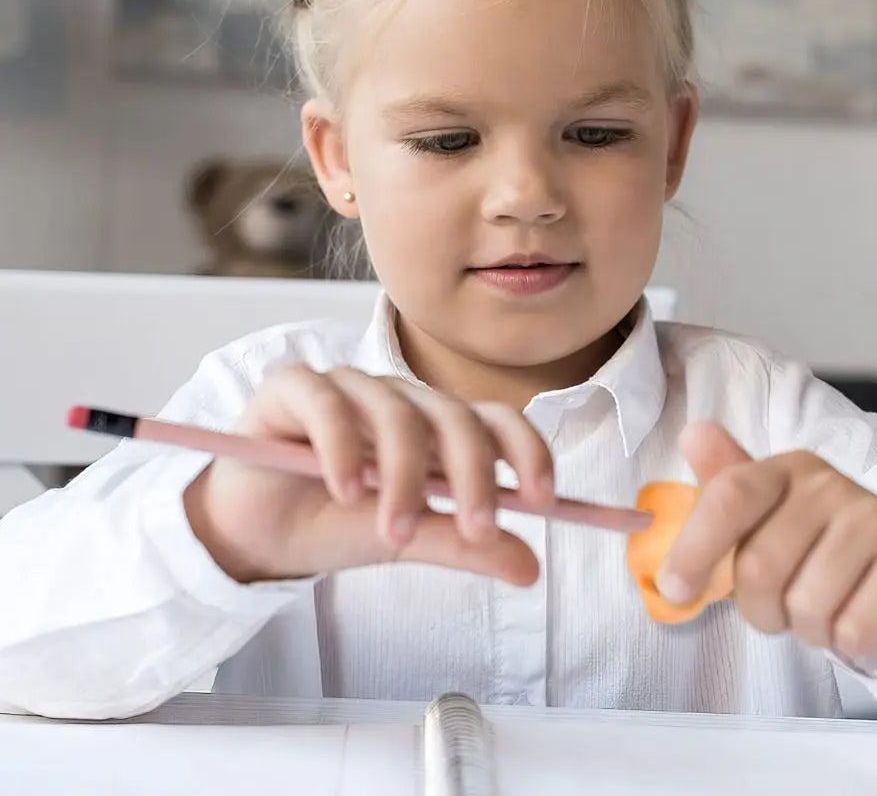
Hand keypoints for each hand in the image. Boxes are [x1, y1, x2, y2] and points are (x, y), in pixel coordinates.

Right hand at [184, 364, 553, 585]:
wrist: (255, 535)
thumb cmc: (333, 525)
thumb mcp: (405, 539)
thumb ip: (462, 544)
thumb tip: (532, 567)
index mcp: (435, 428)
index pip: (494, 421)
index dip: (526, 451)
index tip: (543, 500)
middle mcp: (399, 400)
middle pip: (452, 415)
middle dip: (471, 473)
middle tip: (475, 530)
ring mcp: (349, 388)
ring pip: (395, 409)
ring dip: (404, 473)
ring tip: (396, 530)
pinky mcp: (294, 387)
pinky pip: (328, 401)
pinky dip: (342, 444)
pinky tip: (345, 490)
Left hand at [656, 422, 876, 667]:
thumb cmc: (819, 550)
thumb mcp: (767, 519)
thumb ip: (725, 489)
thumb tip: (692, 432)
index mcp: (785, 469)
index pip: (729, 496)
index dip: (695, 547)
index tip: (674, 589)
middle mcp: (829, 484)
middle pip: (759, 564)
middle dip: (757, 608)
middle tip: (775, 611)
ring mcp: (875, 517)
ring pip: (806, 605)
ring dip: (804, 628)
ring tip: (821, 612)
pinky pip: (854, 629)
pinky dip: (846, 642)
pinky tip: (857, 619)